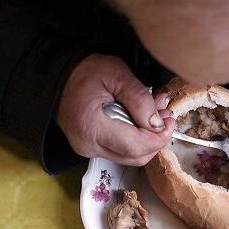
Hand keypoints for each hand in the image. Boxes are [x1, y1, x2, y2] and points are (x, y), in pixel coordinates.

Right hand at [56, 54, 174, 165]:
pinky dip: (134, 139)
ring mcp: (87, 150)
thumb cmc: (85, 71)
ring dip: (147, 140)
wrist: (58, 75)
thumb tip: (158, 124)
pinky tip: (137, 119)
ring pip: (130, 158)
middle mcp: (88, 145)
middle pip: (135, 157)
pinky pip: (120, 152)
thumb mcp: (117, 74)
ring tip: (152, 114)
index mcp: (92, 127)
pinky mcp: (90, 149)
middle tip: (164, 115)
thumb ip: (140, 100)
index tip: (169, 120)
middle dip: (156, 139)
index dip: (159, 137)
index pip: (135, 146)